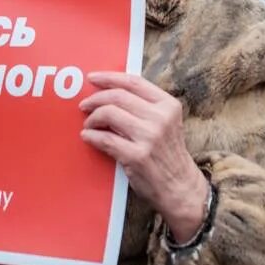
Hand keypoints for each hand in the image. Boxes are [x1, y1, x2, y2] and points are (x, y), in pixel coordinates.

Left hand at [80, 72, 208, 241]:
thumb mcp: (166, 123)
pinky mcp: (137, 156)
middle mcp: (160, 117)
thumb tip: (109, 93)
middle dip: (95, 98)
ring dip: (92, 118)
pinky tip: (88, 137)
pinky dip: (92, 136)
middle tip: (84, 105)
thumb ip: (144, 107)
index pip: (134, 82)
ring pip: (109, 113)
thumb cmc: (168, 154)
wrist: (180, 187)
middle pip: (118, 96)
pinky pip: (105, 139)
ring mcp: (149, 137)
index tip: (92, 78)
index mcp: (168, 105)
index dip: (109, 77)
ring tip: (88, 124)